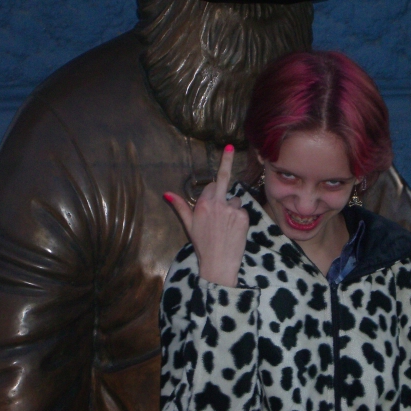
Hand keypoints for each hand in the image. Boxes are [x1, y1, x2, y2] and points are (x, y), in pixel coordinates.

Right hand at [164, 145, 248, 286]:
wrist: (219, 264)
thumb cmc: (202, 245)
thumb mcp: (189, 225)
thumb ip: (180, 206)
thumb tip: (166, 193)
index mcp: (203, 204)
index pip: (212, 186)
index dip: (212, 192)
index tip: (215, 191)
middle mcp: (217, 204)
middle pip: (223, 179)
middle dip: (226, 161)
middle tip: (230, 147)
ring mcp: (231, 210)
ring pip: (235, 199)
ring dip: (232, 207)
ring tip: (226, 225)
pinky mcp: (243, 217)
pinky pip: (242, 210)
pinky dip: (239, 216)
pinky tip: (234, 229)